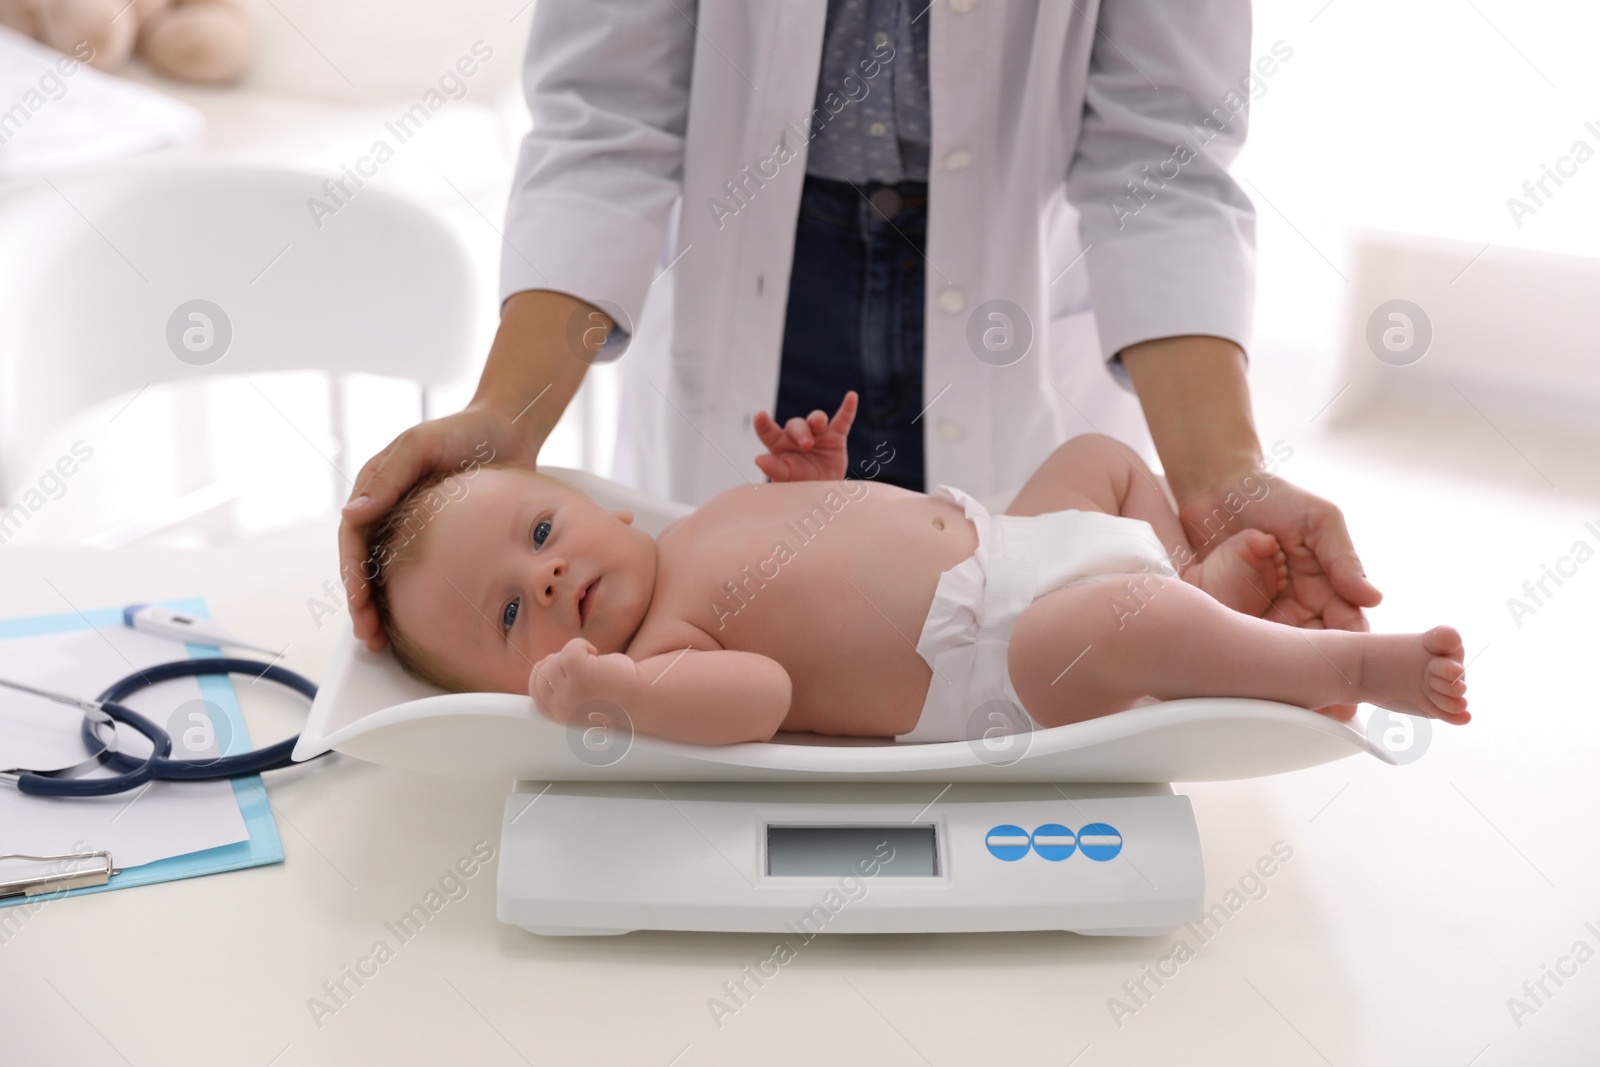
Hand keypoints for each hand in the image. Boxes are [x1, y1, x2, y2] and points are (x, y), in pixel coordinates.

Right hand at [338, 404, 540, 651]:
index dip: (352, 573)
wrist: (510, 430)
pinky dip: (415, 600)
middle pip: (365, 565)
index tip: (358, 603)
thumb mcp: (422, 445)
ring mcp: (414, 528)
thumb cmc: (464, 431)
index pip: (353, 539)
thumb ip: (389, 475)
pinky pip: (421, 574)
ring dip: (382, 609)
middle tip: (368, 636)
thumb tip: (352, 512)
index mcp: (375, 489)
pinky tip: (421, 624)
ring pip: (389, 575)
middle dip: (362, 604)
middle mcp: (389, 512)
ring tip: (383, 642)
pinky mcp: (442, 540)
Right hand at [529, 637, 639, 723]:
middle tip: (582, 662)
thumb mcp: (581, 697)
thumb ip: (562, 688)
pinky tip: (598, 654)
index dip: (545, 674)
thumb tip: (547, 664)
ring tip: (595, 663)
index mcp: (560, 716)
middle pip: (541, 672)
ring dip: (574, 654)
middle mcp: (561, 708)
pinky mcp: (579, 674)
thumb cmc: (618, 697)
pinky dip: (582, 645)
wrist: (645, 699)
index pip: (535, 690)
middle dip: (558, 662)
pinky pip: (569, 649)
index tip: (563, 669)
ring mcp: (568, 692)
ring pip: (555, 659)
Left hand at [752, 390, 856, 481]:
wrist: (823, 493)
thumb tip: (758, 459)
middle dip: (801, 433)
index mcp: (779, 444)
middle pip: (796, 425)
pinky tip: (851, 397)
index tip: (760, 415)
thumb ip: (774, 469)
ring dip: (817, 419)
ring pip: (816, 419)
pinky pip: (842, 420)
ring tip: (819, 423)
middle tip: (807, 445)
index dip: (762, 423)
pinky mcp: (836, 437)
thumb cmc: (798, 484)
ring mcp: (817, 434)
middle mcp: (796, 435)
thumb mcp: (786, 479)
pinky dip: (847, 409)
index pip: (767, 431)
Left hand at [1178, 471, 1382, 720]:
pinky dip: (1238, 664)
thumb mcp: (1318, 520)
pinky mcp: (1225, 614)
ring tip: (1286, 710)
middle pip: (1312, 657)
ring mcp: (1260, 615)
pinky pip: (1233, 644)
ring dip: (1279, 684)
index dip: (1354, 661)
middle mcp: (1295, 611)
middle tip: (1326, 715)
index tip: (1356, 688)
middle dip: (1318, 684)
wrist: (1217, 484)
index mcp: (1325, 592)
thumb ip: (1342, 558)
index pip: (1347, 634)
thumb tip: (1373, 597)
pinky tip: (1241, 686)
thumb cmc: (1275, 496)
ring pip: (1274, 660)